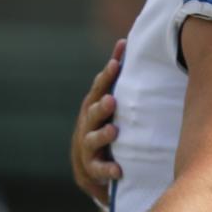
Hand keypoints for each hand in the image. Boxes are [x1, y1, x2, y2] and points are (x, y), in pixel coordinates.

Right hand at [71, 41, 124, 208]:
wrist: (88, 164)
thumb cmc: (103, 123)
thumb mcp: (107, 100)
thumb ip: (114, 76)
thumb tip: (124, 41)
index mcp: (94, 105)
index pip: (99, 88)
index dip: (107, 76)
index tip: (116, 63)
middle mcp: (88, 124)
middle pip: (93, 113)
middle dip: (102, 106)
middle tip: (112, 99)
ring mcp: (88, 146)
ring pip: (93, 139)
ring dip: (103, 135)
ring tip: (113, 131)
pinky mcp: (93, 168)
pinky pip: (100, 169)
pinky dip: (108, 169)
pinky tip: (118, 170)